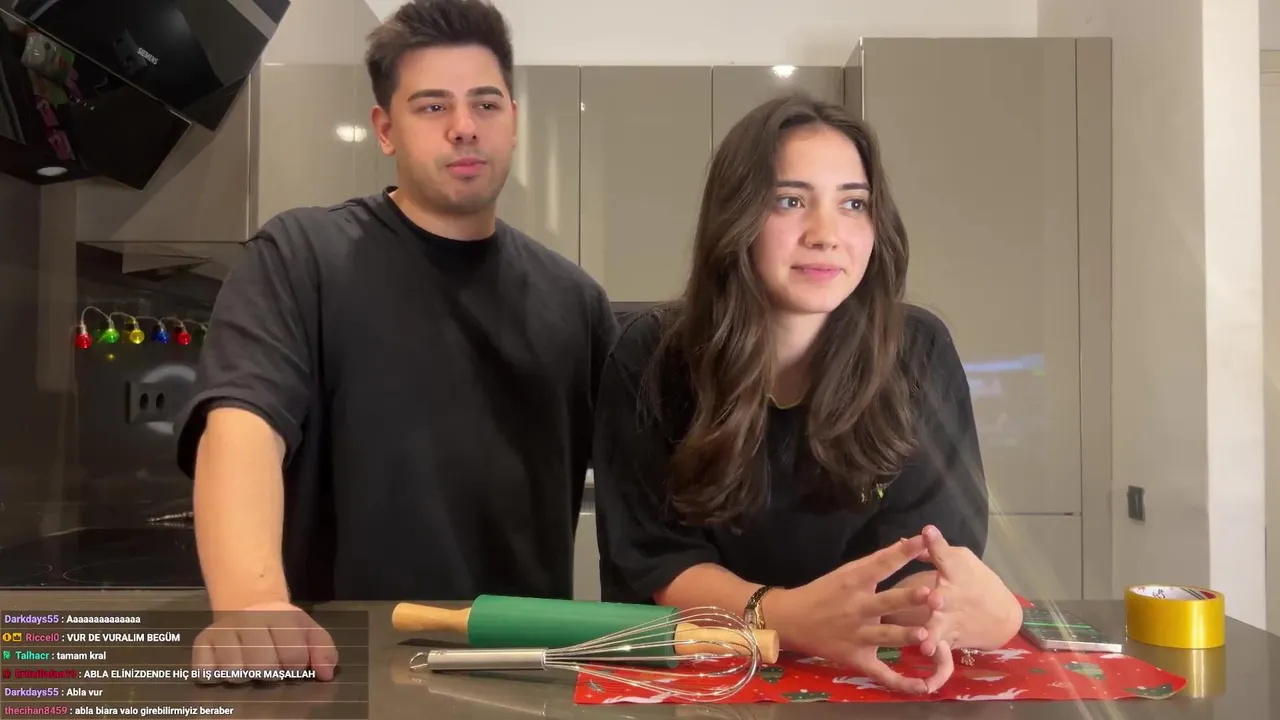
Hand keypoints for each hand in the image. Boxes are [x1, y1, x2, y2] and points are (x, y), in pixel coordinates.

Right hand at [191, 601, 338, 683]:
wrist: (249, 603)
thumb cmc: (282, 627)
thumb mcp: (308, 631)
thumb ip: (323, 651)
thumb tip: (325, 675)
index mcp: (279, 617)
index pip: (292, 655)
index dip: (295, 666)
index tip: (292, 663)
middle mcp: (248, 620)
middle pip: (261, 667)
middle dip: (269, 673)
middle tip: (269, 667)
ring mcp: (223, 630)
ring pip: (233, 672)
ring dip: (243, 676)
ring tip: (248, 667)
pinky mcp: (202, 642)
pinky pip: (205, 672)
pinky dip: (215, 676)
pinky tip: (225, 667)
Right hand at [768, 536, 941, 694]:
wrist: (791, 620)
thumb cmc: (823, 592)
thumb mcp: (846, 572)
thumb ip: (877, 560)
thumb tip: (907, 543)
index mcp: (853, 582)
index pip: (881, 565)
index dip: (903, 553)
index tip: (924, 541)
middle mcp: (857, 608)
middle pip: (886, 603)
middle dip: (909, 599)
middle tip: (933, 595)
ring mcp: (857, 636)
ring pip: (885, 637)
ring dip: (906, 636)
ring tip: (927, 635)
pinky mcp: (856, 659)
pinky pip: (881, 673)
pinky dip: (901, 683)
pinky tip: (924, 687)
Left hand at [916, 526, 1021, 662]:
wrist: (1001, 614)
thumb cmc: (976, 581)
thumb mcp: (961, 559)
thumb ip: (935, 551)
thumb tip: (911, 538)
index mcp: (954, 574)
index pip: (945, 555)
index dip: (937, 543)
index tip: (928, 533)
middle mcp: (951, 599)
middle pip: (943, 598)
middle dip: (936, 598)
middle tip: (934, 599)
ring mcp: (950, 623)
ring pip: (939, 631)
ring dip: (933, 637)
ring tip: (925, 644)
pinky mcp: (949, 642)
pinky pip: (943, 662)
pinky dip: (938, 674)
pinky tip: (928, 685)